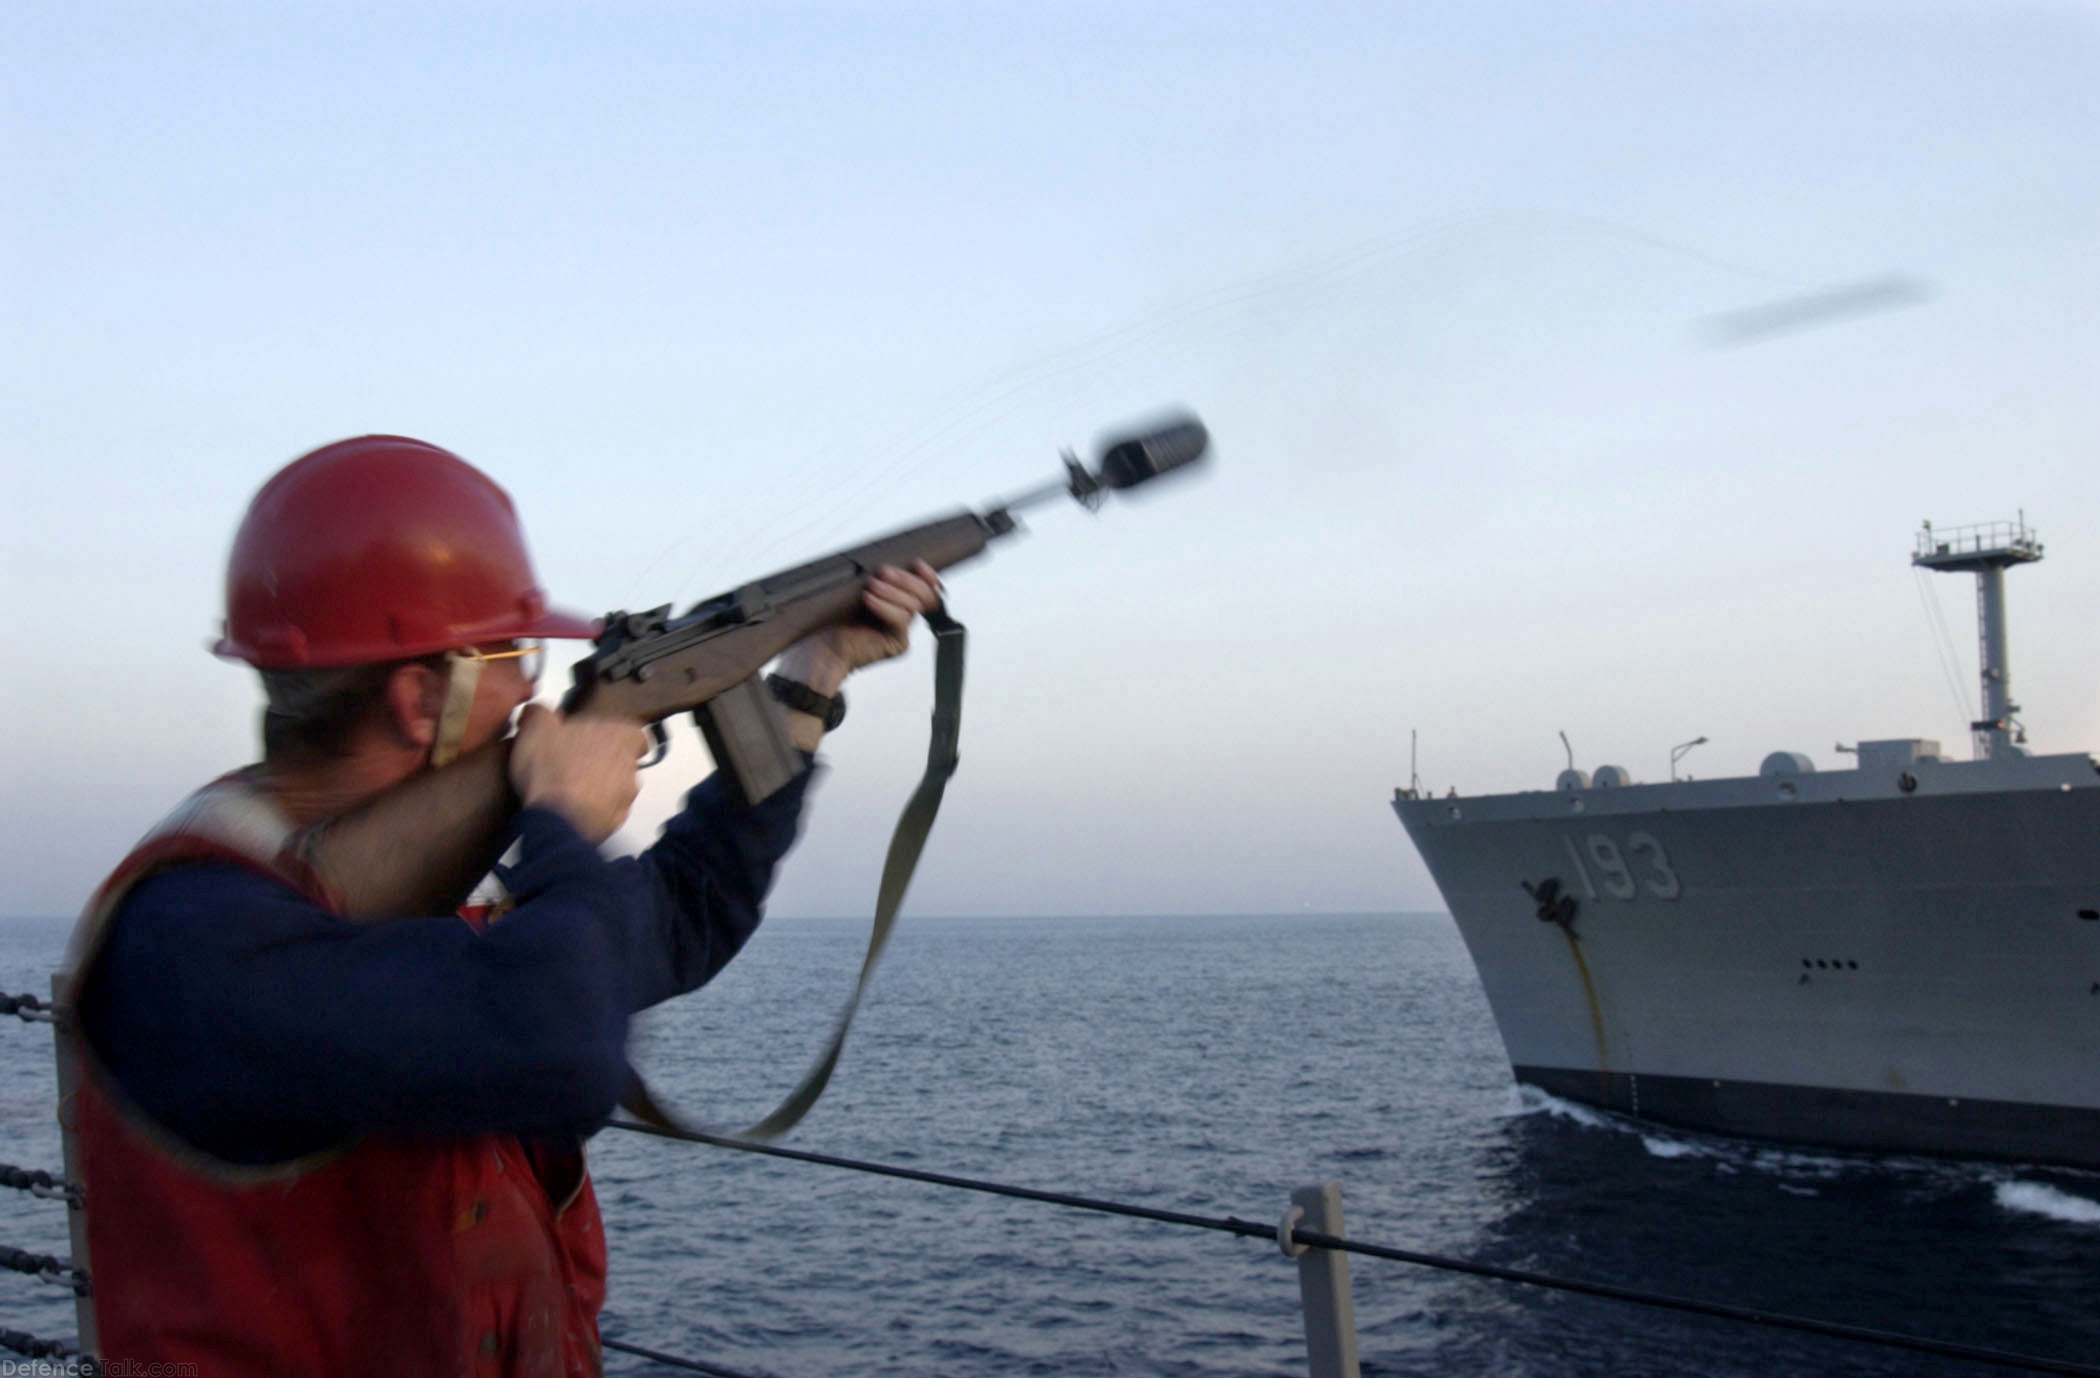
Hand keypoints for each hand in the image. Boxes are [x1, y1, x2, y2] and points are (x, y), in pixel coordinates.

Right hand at [507, 704, 647, 843]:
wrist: (558, 819)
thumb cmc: (554, 771)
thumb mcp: (536, 729)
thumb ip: (540, 714)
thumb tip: (536, 711)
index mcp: (619, 737)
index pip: (635, 733)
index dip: (618, 736)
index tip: (599, 738)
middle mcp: (629, 767)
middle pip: (623, 762)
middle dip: (601, 764)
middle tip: (571, 765)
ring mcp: (624, 798)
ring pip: (616, 790)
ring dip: (596, 790)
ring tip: (565, 790)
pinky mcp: (615, 824)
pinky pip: (606, 815)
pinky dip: (590, 812)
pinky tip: (567, 810)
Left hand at [772, 560, 944, 695]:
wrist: (820, 646)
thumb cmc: (831, 619)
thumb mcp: (857, 588)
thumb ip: (879, 578)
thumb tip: (894, 561)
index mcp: (897, 601)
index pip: (925, 587)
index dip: (925, 575)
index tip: (916, 564)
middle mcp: (902, 616)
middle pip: (923, 595)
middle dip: (904, 579)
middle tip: (882, 572)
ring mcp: (901, 631)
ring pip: (912, 606)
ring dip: (891, 592)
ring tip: (870, 586)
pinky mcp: (897, 644)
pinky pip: (900, 621)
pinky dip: (885, 607)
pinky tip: (868, 600)